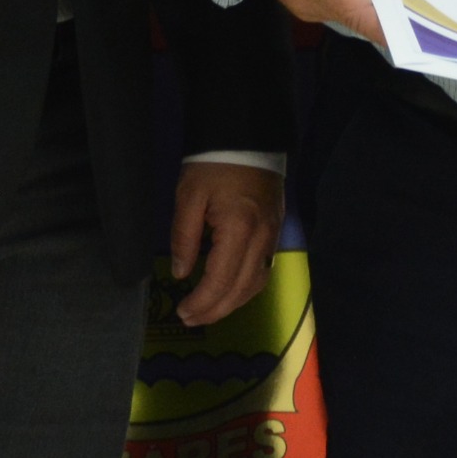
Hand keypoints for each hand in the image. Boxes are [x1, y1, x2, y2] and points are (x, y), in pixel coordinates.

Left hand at [163, 160, 282, 327]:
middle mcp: (261, 239)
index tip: (182, 312)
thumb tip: (181, 272)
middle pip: (241, 289)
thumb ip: (184, 236)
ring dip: (232, 303)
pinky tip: (228, 290)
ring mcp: (272, 237)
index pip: (221, 280)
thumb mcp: (188, 196)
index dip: (202, 302)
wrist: (248, 138)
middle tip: (190, 319)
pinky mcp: (274, 232)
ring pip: (256, 284)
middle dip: (215, 310)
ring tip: (207, 311)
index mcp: (239, 229)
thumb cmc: (214, 164)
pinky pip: (262, 270)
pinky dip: (244, 288)